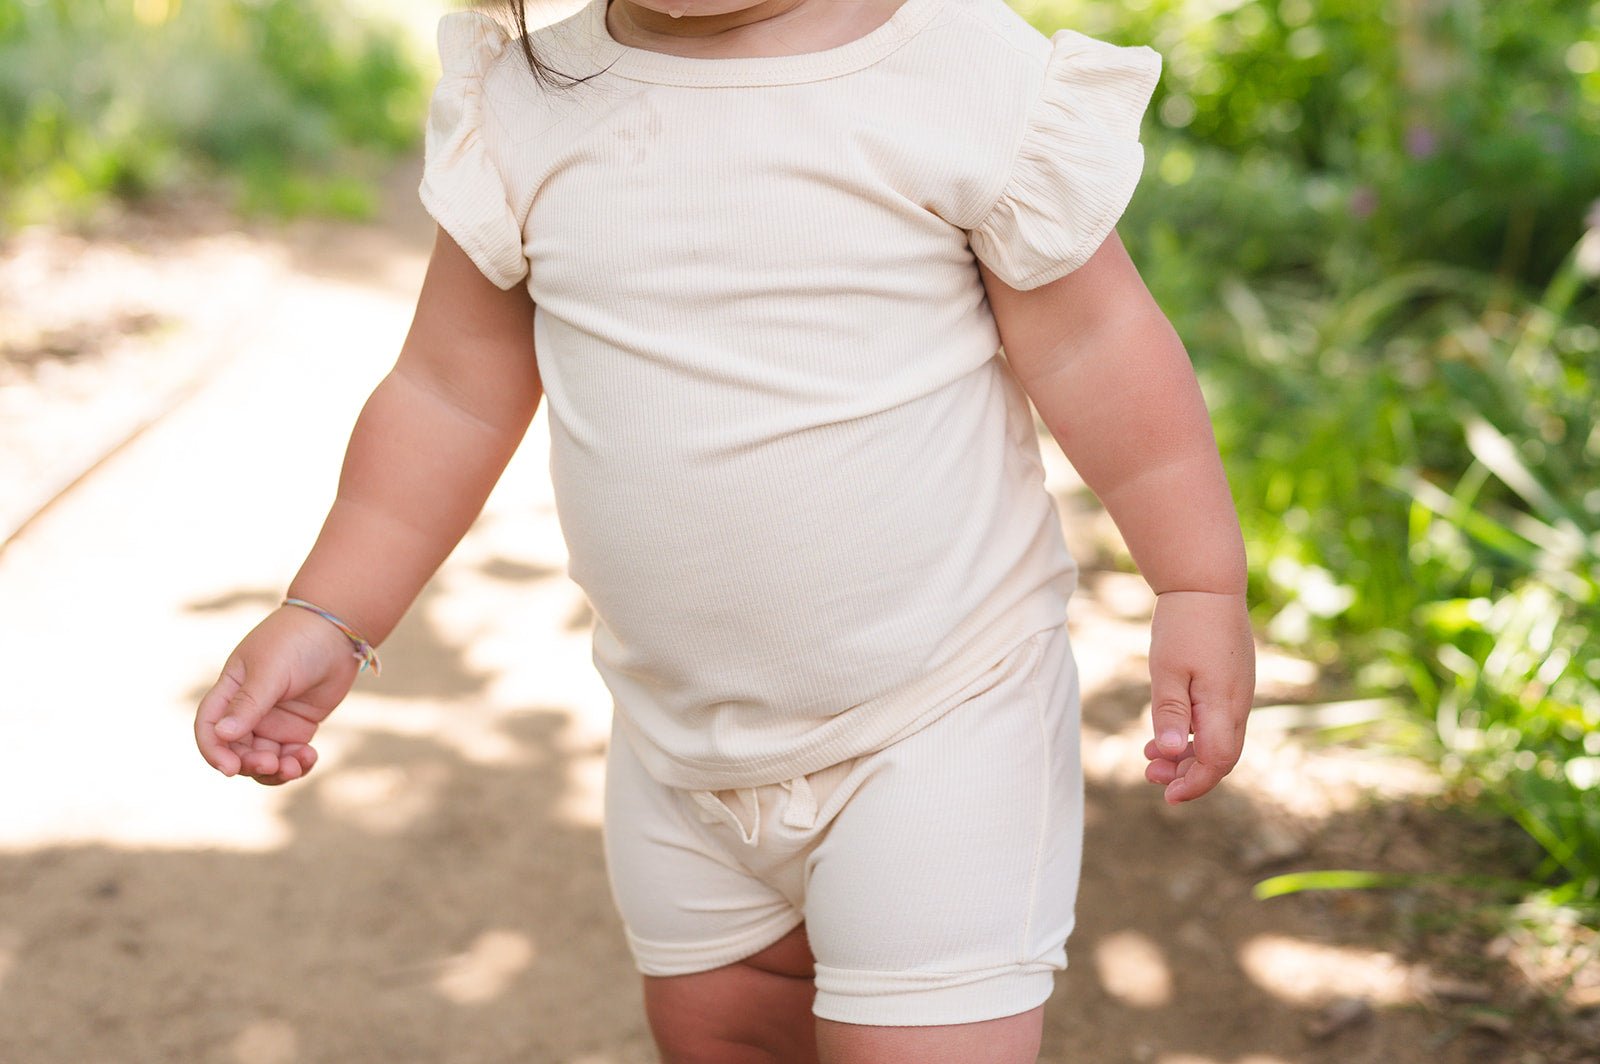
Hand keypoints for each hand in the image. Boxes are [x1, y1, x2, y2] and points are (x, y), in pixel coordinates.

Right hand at [194, 606, 363, 785]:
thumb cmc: (296, 642)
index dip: (214, 751)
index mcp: (230, 691)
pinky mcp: (298, 728)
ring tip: (295, 767)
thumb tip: (222, 734)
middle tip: (273, 765)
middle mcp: (247, 710)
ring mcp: (272, 721)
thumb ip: (249, 704)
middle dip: (251, 764)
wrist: (337, 630)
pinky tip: (309, 758)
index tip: (230, 768)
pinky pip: (289, 757)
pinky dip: (296, 764)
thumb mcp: (270, 671)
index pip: (209, 728)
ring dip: (275, 771)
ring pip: (262, 759)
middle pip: (236, 750)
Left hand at [1142, 590, 1254, 803]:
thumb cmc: (1184, 625)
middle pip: (1220, 757)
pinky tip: (1166, 732)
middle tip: (1150, 776)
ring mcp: (1238, 692)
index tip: (1167, 796)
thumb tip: (1167, 753)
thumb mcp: (1167, 669)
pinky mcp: (1231, 682)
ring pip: (1217, 739)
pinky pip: (1216, 720)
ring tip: (1149, 757)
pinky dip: (1192, 733)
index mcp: (1224, 705)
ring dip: (1186, 754)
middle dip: (1186, 773)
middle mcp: (1238, 704)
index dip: (1194, 784)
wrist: (1207, 583)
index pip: (1217, 761)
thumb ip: (1169, 712)